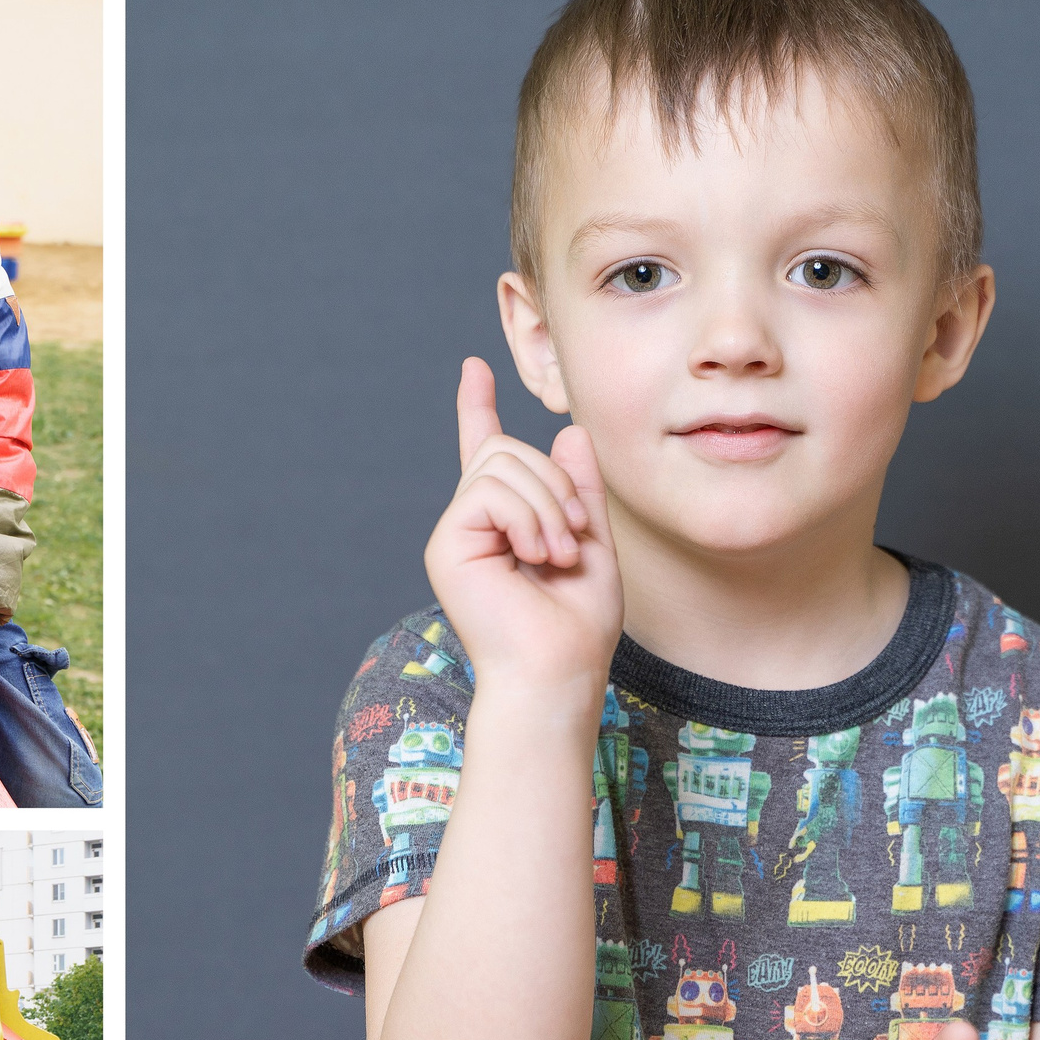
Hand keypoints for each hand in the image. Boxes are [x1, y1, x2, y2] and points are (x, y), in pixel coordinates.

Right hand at [427, 358, 622, 694]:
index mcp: (504, 522)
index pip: (485, 451)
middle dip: (554, 484)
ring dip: (546, 505)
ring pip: (501, 464)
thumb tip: (568, 433)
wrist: (556, 671)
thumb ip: (580, 490)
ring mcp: (455, 533)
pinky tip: (535, 555)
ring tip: (556, 555)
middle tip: (571, 539)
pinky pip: (490, 490)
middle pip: (507, 450)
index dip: (476, 407)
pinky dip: (526, 517)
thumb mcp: (592, 543)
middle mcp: (472, 523)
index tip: (473, 368)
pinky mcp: (446, 545)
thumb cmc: (576, 624)